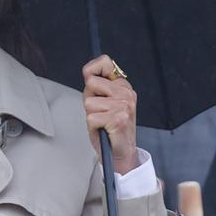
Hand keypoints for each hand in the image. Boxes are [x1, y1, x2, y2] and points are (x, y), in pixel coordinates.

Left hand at [82, 55, 138, 174]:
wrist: (120, 153)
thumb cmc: (109, 128)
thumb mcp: (102, 102)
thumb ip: (96, 87)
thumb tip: (88, 74)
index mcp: (123, 86)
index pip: (104, 62)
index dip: (92, 71)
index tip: (93, 84)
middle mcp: (126, 93)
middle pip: (91, 83)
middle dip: (90, 99)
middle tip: (100, 112)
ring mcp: (124, 106)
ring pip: (89, 103)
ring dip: (91, 115)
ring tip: (103, 122)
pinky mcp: (118, 119)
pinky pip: (91, 118)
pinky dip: (93, 127)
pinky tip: (104, 130)